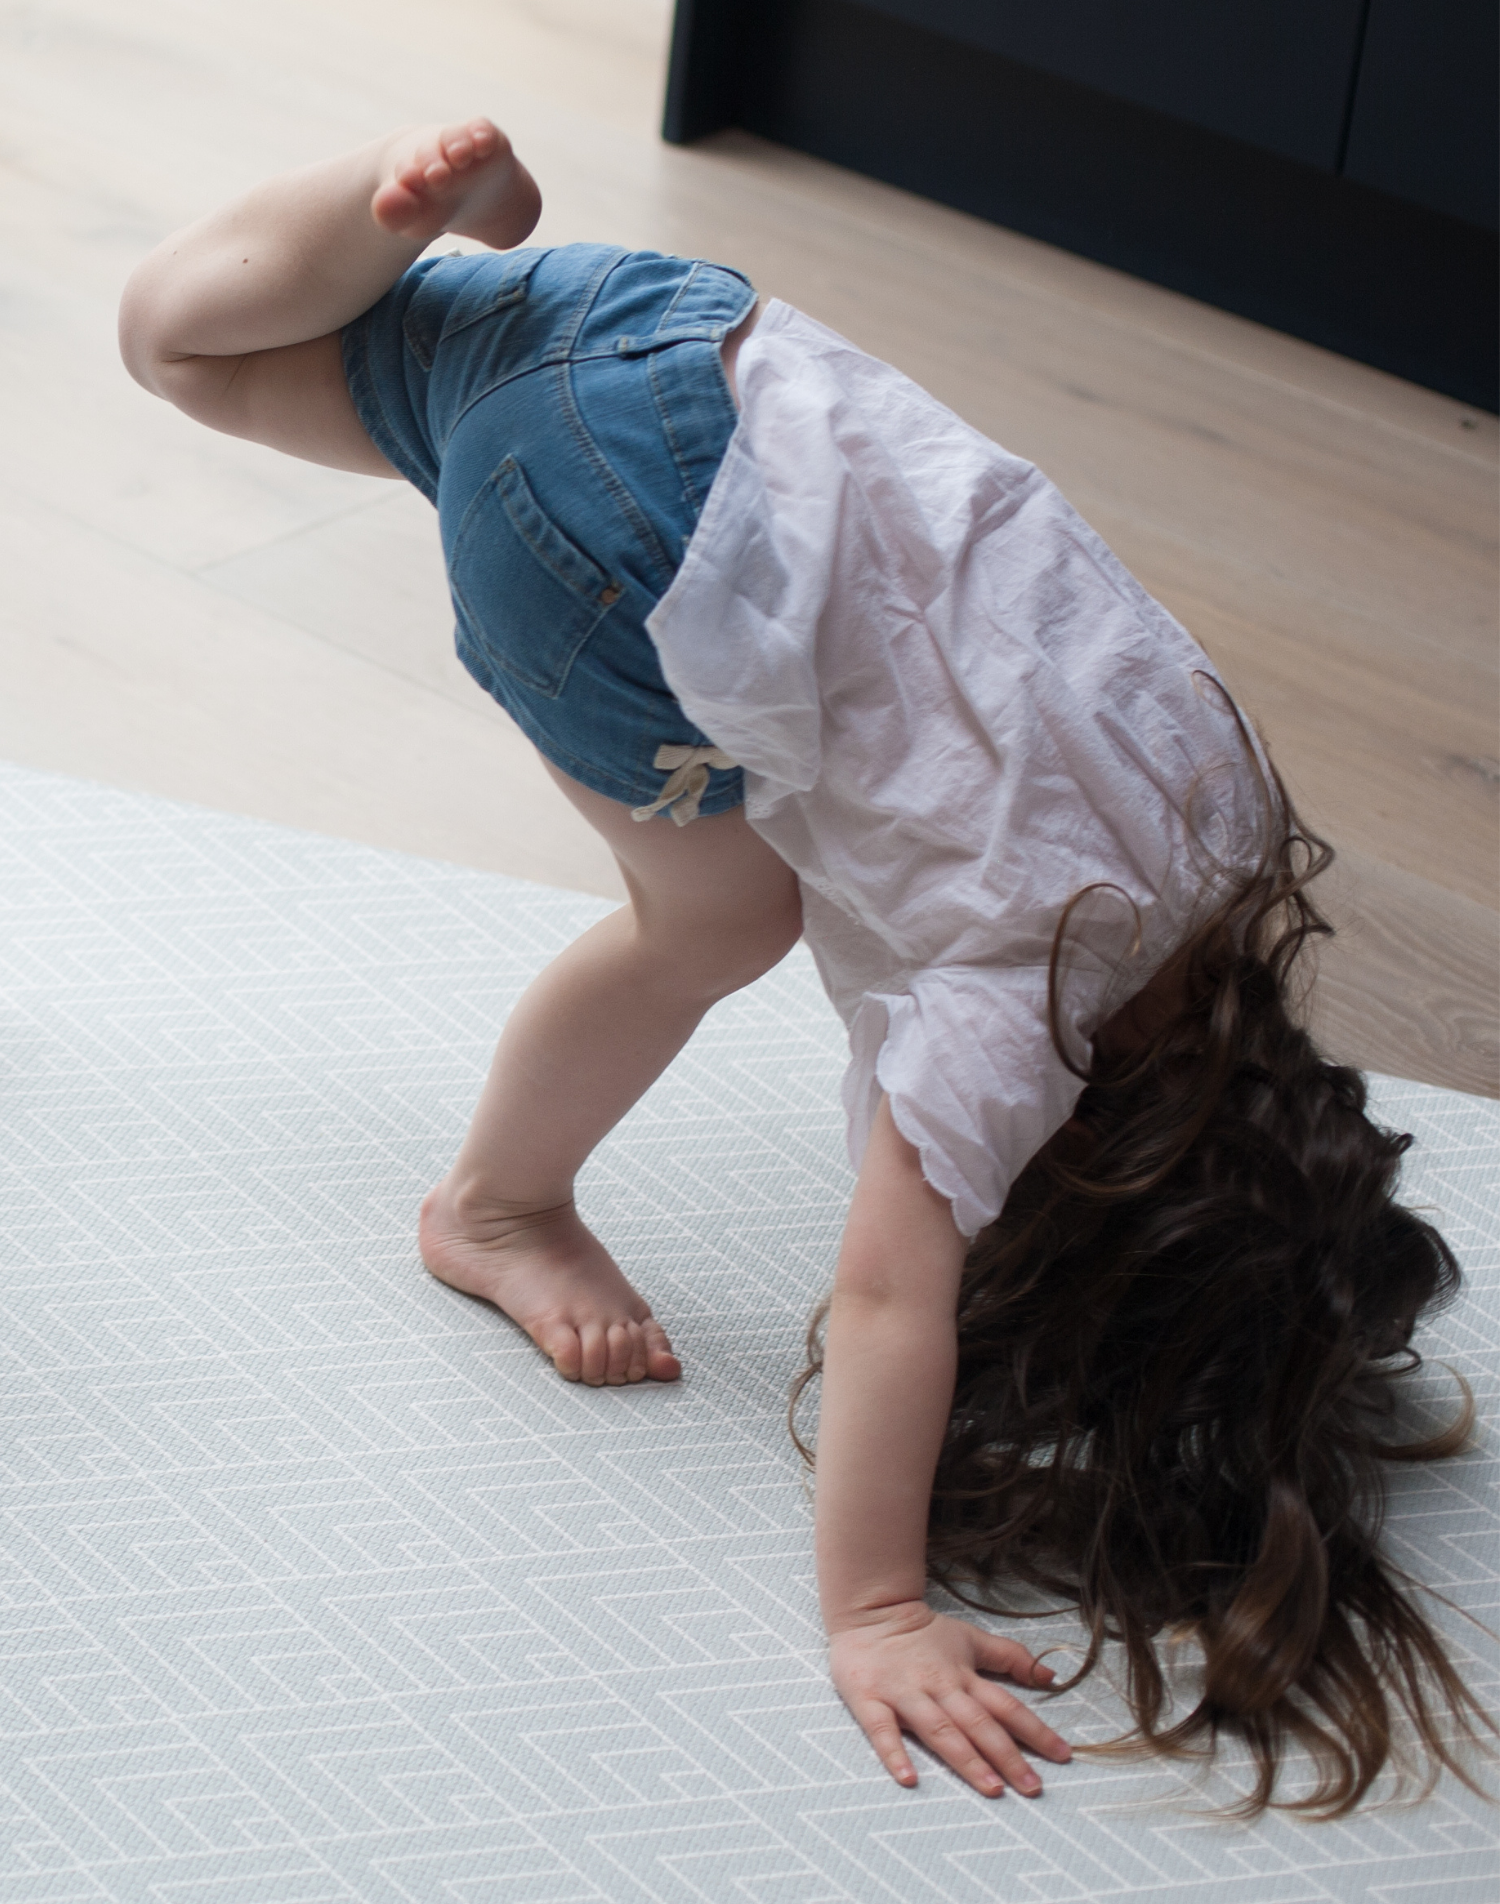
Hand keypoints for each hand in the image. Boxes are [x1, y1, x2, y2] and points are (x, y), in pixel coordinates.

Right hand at [828, 1600, 1070, 1795]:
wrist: (870, 1610)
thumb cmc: (923, 1632)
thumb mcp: (971, 1638)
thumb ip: (1010, 1657)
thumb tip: (1051, 1676)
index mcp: (963, 1675)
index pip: (1006, 1706)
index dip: (1035, 1730)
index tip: (1062, 1755)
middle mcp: (939, 1686)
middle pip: (978, 1723)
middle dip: (1008, 1756)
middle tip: (1033, 1786)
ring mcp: (904, 1694)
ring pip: (940, 1730)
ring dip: (966, 1759)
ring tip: (991, 1788)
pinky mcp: (870, 1699)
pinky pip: (882, 1730)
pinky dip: (895, 1754)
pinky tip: (909, 1778)